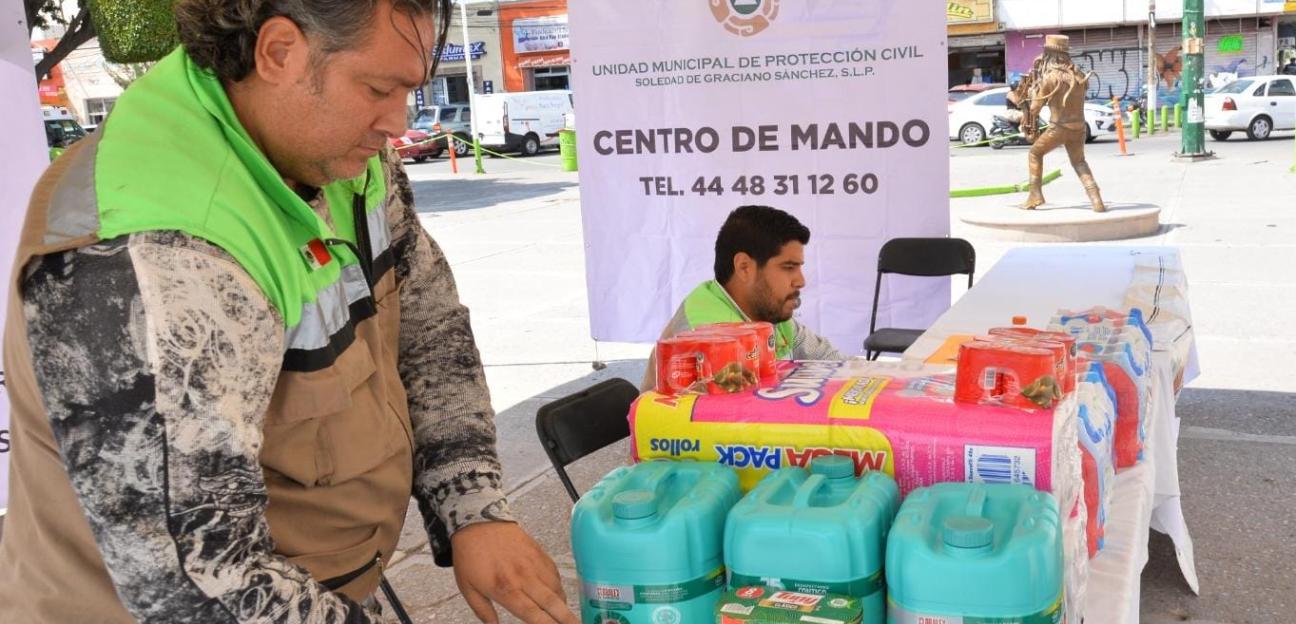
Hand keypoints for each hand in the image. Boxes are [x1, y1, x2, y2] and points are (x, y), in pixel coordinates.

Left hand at [451, 521, 578, 623]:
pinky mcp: (538, 552)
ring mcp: (533, 563)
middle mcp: (523, 577)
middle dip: (567, 618)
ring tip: (565, 614)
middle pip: (551, 602)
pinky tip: (557, 593)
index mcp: (505, 588)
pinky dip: (559, 585)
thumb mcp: (467, 587)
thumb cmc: (469, 555)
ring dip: (563, 603)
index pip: (532, 613)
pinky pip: (555, 572)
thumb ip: (483, 611)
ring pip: (556, 587)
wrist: (477, 520)